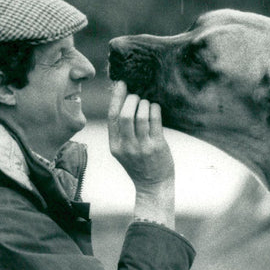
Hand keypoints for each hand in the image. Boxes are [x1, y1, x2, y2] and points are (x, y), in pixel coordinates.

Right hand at [108, 81, 174, 227]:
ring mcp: (142, 147)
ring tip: (146, 104)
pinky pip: (155, 120)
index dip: (116, 98)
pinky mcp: (157, 146)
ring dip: (145, 104)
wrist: (153, 185)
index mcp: (115, 146)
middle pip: (126, 114)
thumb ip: (121, 131)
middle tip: (137, 96)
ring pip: (141, 115)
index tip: (122, 84)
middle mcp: (127, 146)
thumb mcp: (123, 150)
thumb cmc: (139, 164)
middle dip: (132, 99)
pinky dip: (155, 109)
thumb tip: (123, 101)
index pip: (112, 117)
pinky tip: (155, 109)